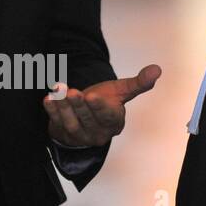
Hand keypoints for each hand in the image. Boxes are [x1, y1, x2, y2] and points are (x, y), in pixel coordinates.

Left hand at [43, 64, 161, 146]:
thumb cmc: (106, 101)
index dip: (99, 107)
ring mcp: (80, 136)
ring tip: (59, 90)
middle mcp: (98, 133)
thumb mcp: (121, 92)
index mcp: (114, 122)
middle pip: (88, 119)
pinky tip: (48, 99)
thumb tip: (157, 69)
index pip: (108, 116)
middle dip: (79, 105)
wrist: (85, 113)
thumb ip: (138, 83)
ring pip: (71, 123)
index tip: (91, 96)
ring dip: (64, 107)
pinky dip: (52, 111)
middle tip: (72, 91)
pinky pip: (56, 123)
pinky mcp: (63, 134)